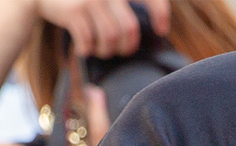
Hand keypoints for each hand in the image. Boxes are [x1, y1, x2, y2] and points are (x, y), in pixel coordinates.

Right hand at [40, 0, 168, 56]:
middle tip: (122, 50)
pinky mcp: (74, 11)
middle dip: (127, 46)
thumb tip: (152, 31)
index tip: (160, 31)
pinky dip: (88, 50)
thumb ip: (122, 6)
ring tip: (101, 50)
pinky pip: (90, 41)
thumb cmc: (81, 0)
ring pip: (110, 38)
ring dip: (106, 51)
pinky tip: (84, 49)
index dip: (160, 14)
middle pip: (129, 29)